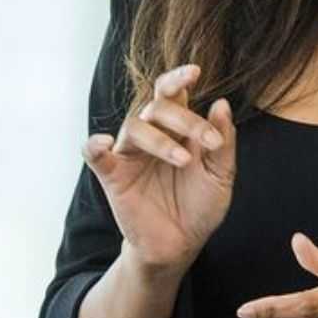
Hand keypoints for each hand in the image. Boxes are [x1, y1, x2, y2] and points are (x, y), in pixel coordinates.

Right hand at [82, 64, 236, 274]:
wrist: (182, 245)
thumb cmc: (201, 206)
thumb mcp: (221, 176)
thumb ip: (224, 142)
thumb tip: (221, 103)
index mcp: (177, 129)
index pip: (173, 94)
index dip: (179, 78)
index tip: (195, 72)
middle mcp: (152, 135)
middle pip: (157, 107)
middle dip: (185, 119)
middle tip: (209, 141)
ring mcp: (130, 154)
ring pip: (134, 126)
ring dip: (160, 139)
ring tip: (183, 161)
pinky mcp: (112, 176)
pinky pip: (94, 154)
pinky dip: (94, 146)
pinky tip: (103, 143)